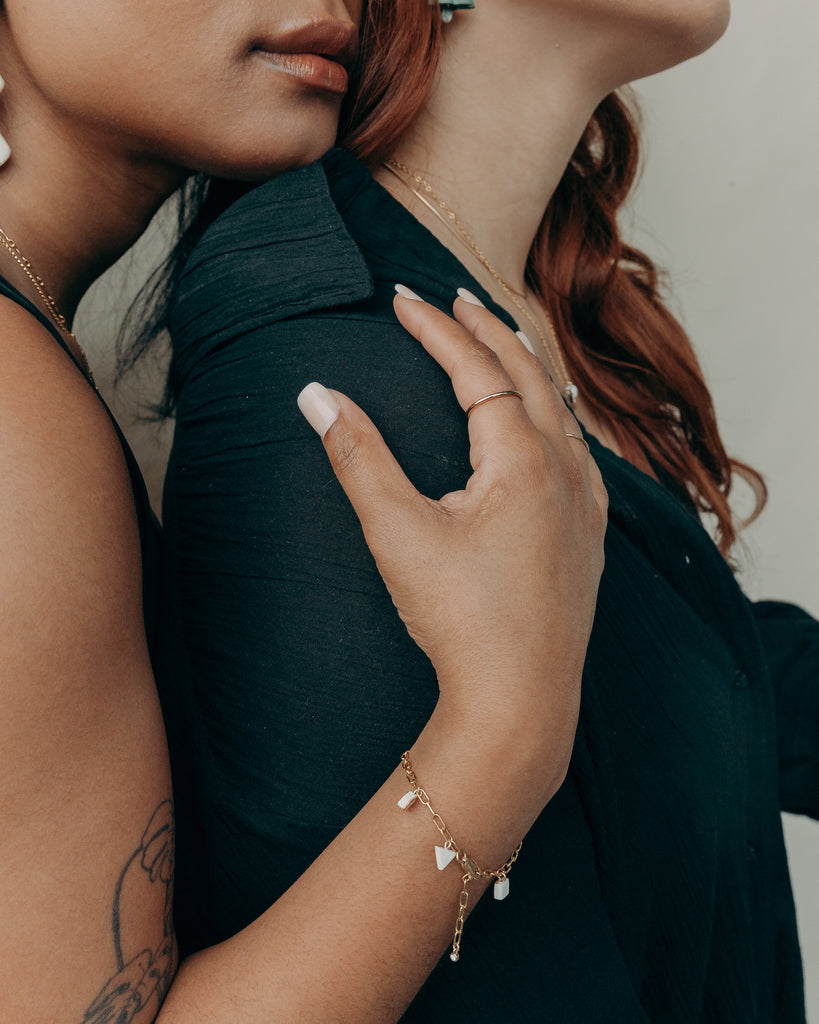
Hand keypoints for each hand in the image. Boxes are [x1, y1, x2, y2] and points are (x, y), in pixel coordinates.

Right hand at [297, 287, 606, 747]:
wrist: (521, 702)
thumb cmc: (462, 621)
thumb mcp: (397, 533)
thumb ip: (357, 457)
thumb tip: (315, 395)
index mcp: (524, 459)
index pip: (478, 370)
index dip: (439, 330)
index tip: (404, 298)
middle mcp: (567, 470)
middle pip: (529, 375)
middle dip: (488, 330)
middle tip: (454, 297)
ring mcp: (586, 504)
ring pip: (561, 410)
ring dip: (527, 368)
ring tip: (502, 340)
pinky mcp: (588, 535)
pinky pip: (578, 449)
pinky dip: (555, 415)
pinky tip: (550, 423)